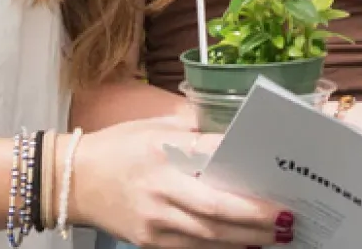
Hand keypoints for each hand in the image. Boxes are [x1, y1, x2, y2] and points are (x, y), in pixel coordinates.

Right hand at [70, 118, 291, 247]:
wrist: (72, 180)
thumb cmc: (120, 145)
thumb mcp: (156, 125)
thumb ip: (195, 128)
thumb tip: (236, 131)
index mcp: (163, 151)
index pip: (212, 163)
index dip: (245, 176)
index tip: (277, 182)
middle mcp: (160, 189)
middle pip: (215, 210)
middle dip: (256, 218)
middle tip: (289, 219)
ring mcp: (153, 221)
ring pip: (208, 236)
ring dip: (246, 238)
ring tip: (279, 235)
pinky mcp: (148, 242)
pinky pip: (192, 248)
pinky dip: (221, 248)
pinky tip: (246, 245)